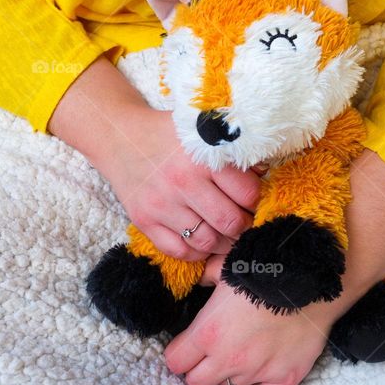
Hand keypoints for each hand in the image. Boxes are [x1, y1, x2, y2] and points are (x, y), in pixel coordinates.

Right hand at [49, 56, 262, 261]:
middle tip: (245, 223)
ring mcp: (162, 204)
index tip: (255, 202)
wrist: (120, 137)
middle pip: (230, 223)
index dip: (257, 201)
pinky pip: (179, 251)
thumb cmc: (169, 135)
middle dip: (244, 227)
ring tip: (226, 234)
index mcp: (203, 157)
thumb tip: (265, 173)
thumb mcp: (203, 131)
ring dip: (223, 243)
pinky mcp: (144, 220)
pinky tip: (202, 241)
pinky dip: (196, 253)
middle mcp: (182, 182)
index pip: (247, 194)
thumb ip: (233, 152)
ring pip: (207, 242)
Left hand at [165, 261, 340, 384]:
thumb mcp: (227, 264)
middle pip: (197, 382)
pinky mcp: (286, 377)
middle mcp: (229, 358)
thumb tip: (198, 279)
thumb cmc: (266, 267)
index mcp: (208, 331)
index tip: (188, 344)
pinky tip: (263, 370)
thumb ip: (207, 276)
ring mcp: (258, 371)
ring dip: (234, 372)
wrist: (310, 276)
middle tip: (214, 351)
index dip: (180, 351)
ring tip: (246, 349)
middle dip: (200, 368)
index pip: (176, 361)